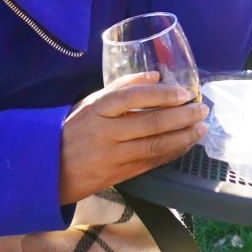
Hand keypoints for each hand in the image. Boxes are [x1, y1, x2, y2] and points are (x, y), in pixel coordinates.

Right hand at [58, 72, 208, 203]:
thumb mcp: (91, 102)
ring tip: (201, 128)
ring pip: (154, 145)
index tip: (183, 92)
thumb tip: (156, 76)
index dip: (161, 94)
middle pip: (150, 123)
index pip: (132, 97)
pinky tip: (185, 144)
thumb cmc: (74, 129)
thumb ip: (122, 87)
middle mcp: (105, 132)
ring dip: (183, 136)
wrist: (50, 168)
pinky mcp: (119, 174)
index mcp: (97, 109)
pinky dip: (171, 152)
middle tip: (202, 109)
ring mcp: (113, 156)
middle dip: (181, 116)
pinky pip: (151, 162)